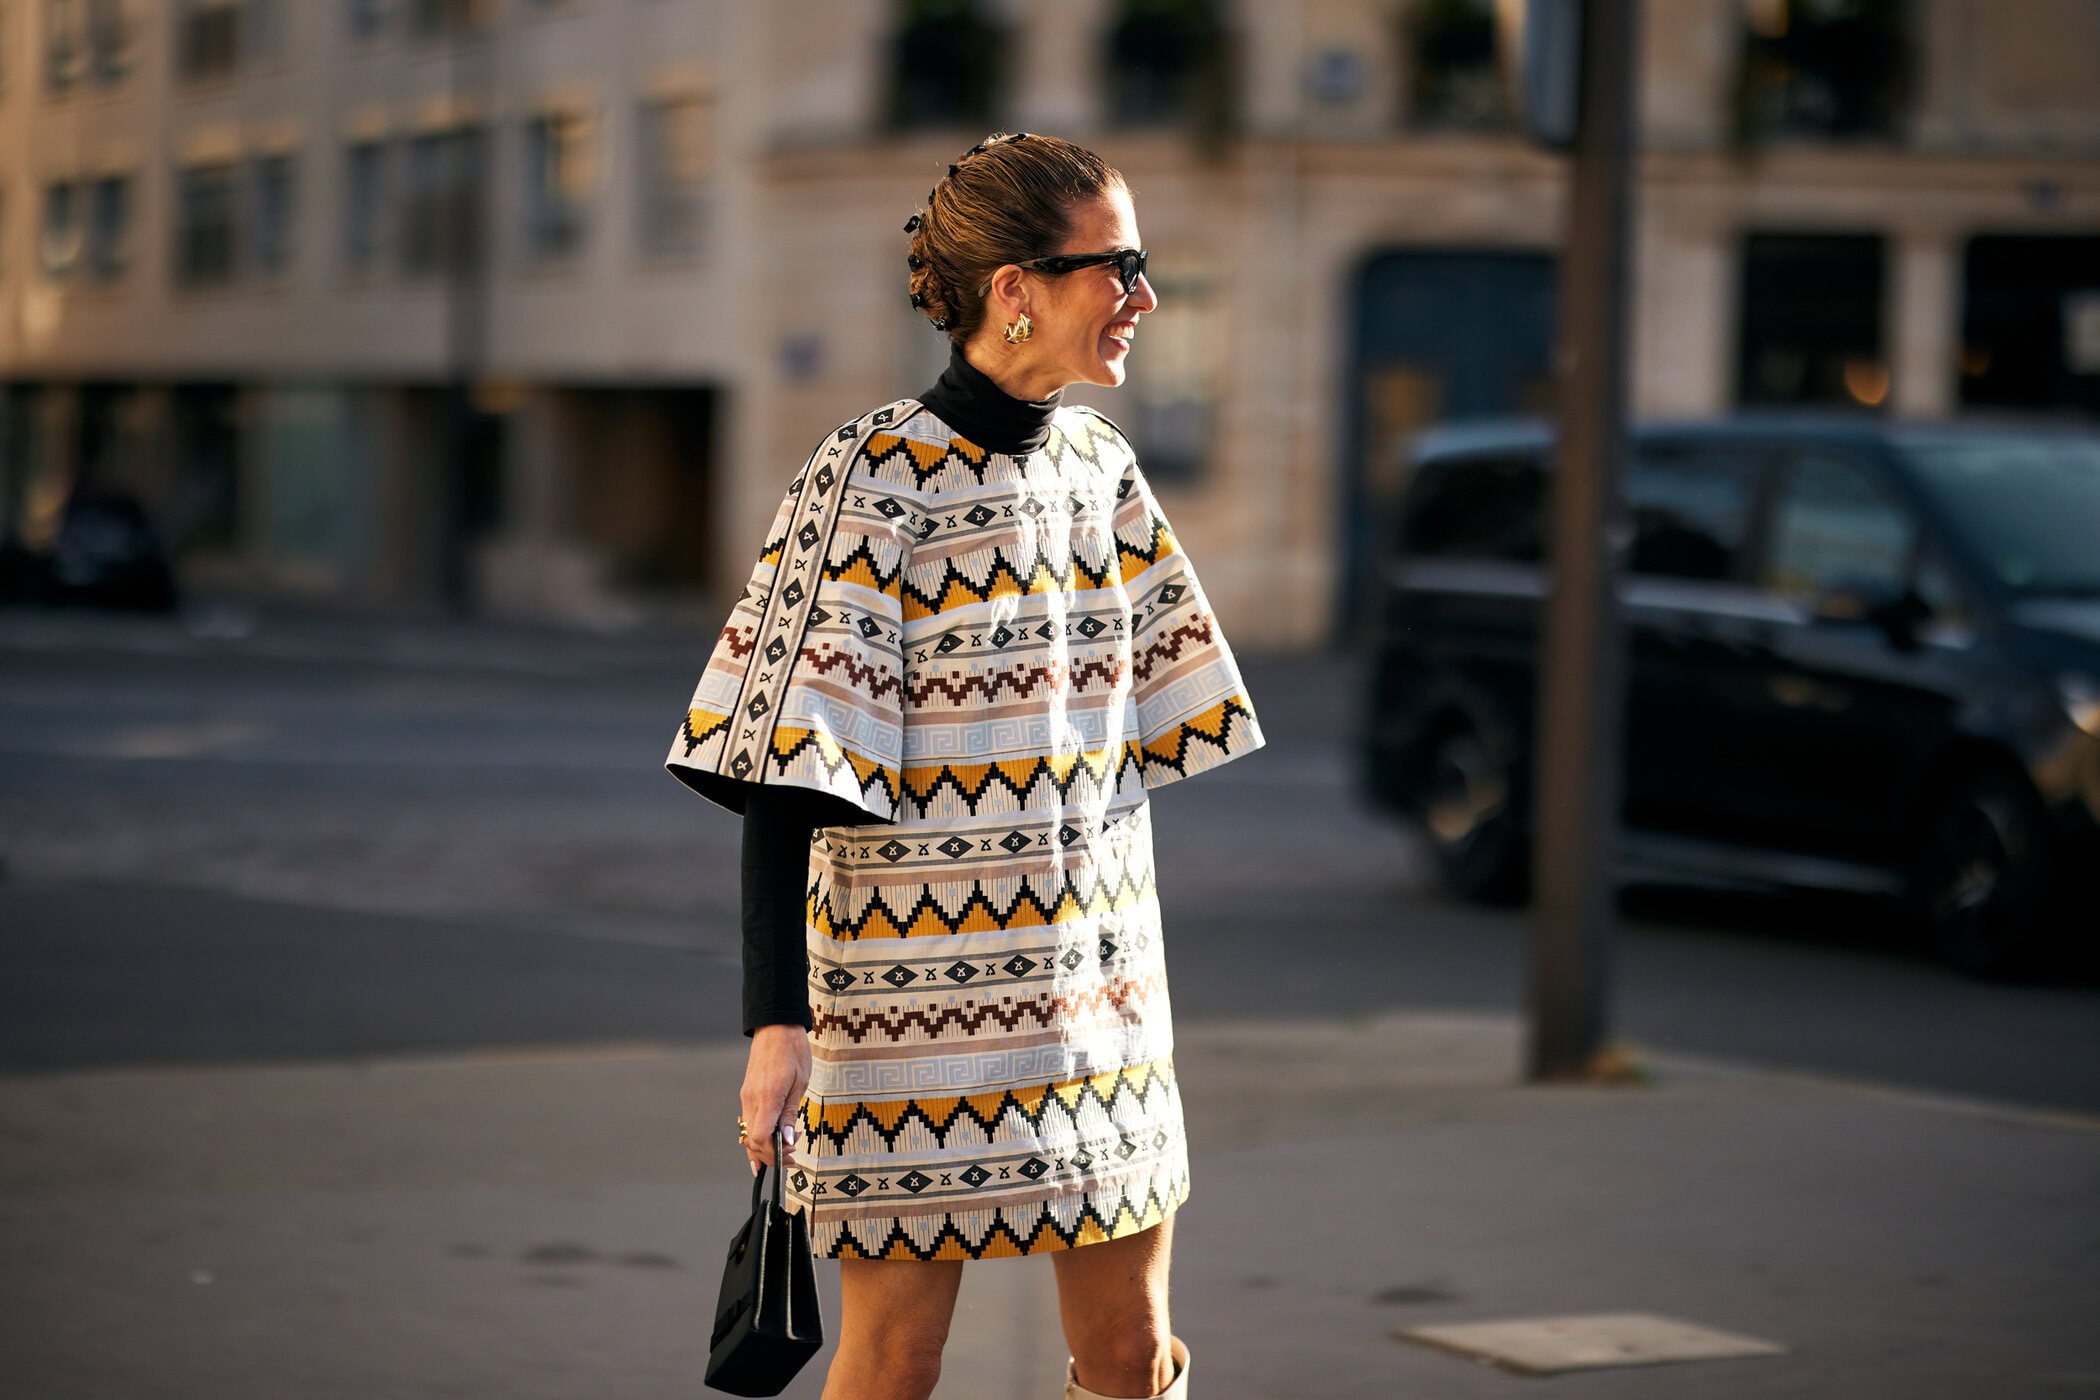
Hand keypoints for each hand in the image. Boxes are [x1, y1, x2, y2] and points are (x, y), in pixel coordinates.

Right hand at [740, 1024, 810, 1175]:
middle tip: (792, 1157)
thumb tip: (788, 1141)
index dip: (774, 1153)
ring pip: (748, 1133)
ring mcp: (746, 1097)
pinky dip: (757, 1136)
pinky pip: (749, 1122)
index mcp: (766, 1098)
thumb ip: (790, 1113)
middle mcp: (751, 1100)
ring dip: (764, 1147)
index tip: (791, 1153)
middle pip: (752, 1141)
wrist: (776, 1027)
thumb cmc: (793, 1051)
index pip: (760, 1138)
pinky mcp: (747, 1094)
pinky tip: (767, 1145)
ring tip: (785, 1150)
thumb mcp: (800, 1083)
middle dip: (771, 1155)